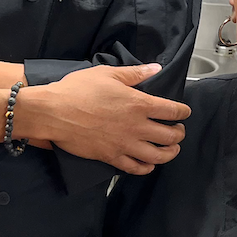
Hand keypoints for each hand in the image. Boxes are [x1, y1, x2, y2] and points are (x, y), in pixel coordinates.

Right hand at [28, 63, 189, 174]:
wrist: (53, 112)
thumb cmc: (77, 90)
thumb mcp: (107, 74)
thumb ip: (134, 73)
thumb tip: (155, 69)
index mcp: (139, 103)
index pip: (173, 110)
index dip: (183, 111)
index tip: (183, 112)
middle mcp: (137, 126)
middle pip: (171, 136)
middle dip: (179, 133)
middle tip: (178, 131)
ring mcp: (125, 144)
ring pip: (158, 156)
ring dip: (169, 153)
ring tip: (170, 149)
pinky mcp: (111, 157)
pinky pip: (135, 168)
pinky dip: (146, 168)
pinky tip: (148, 165)